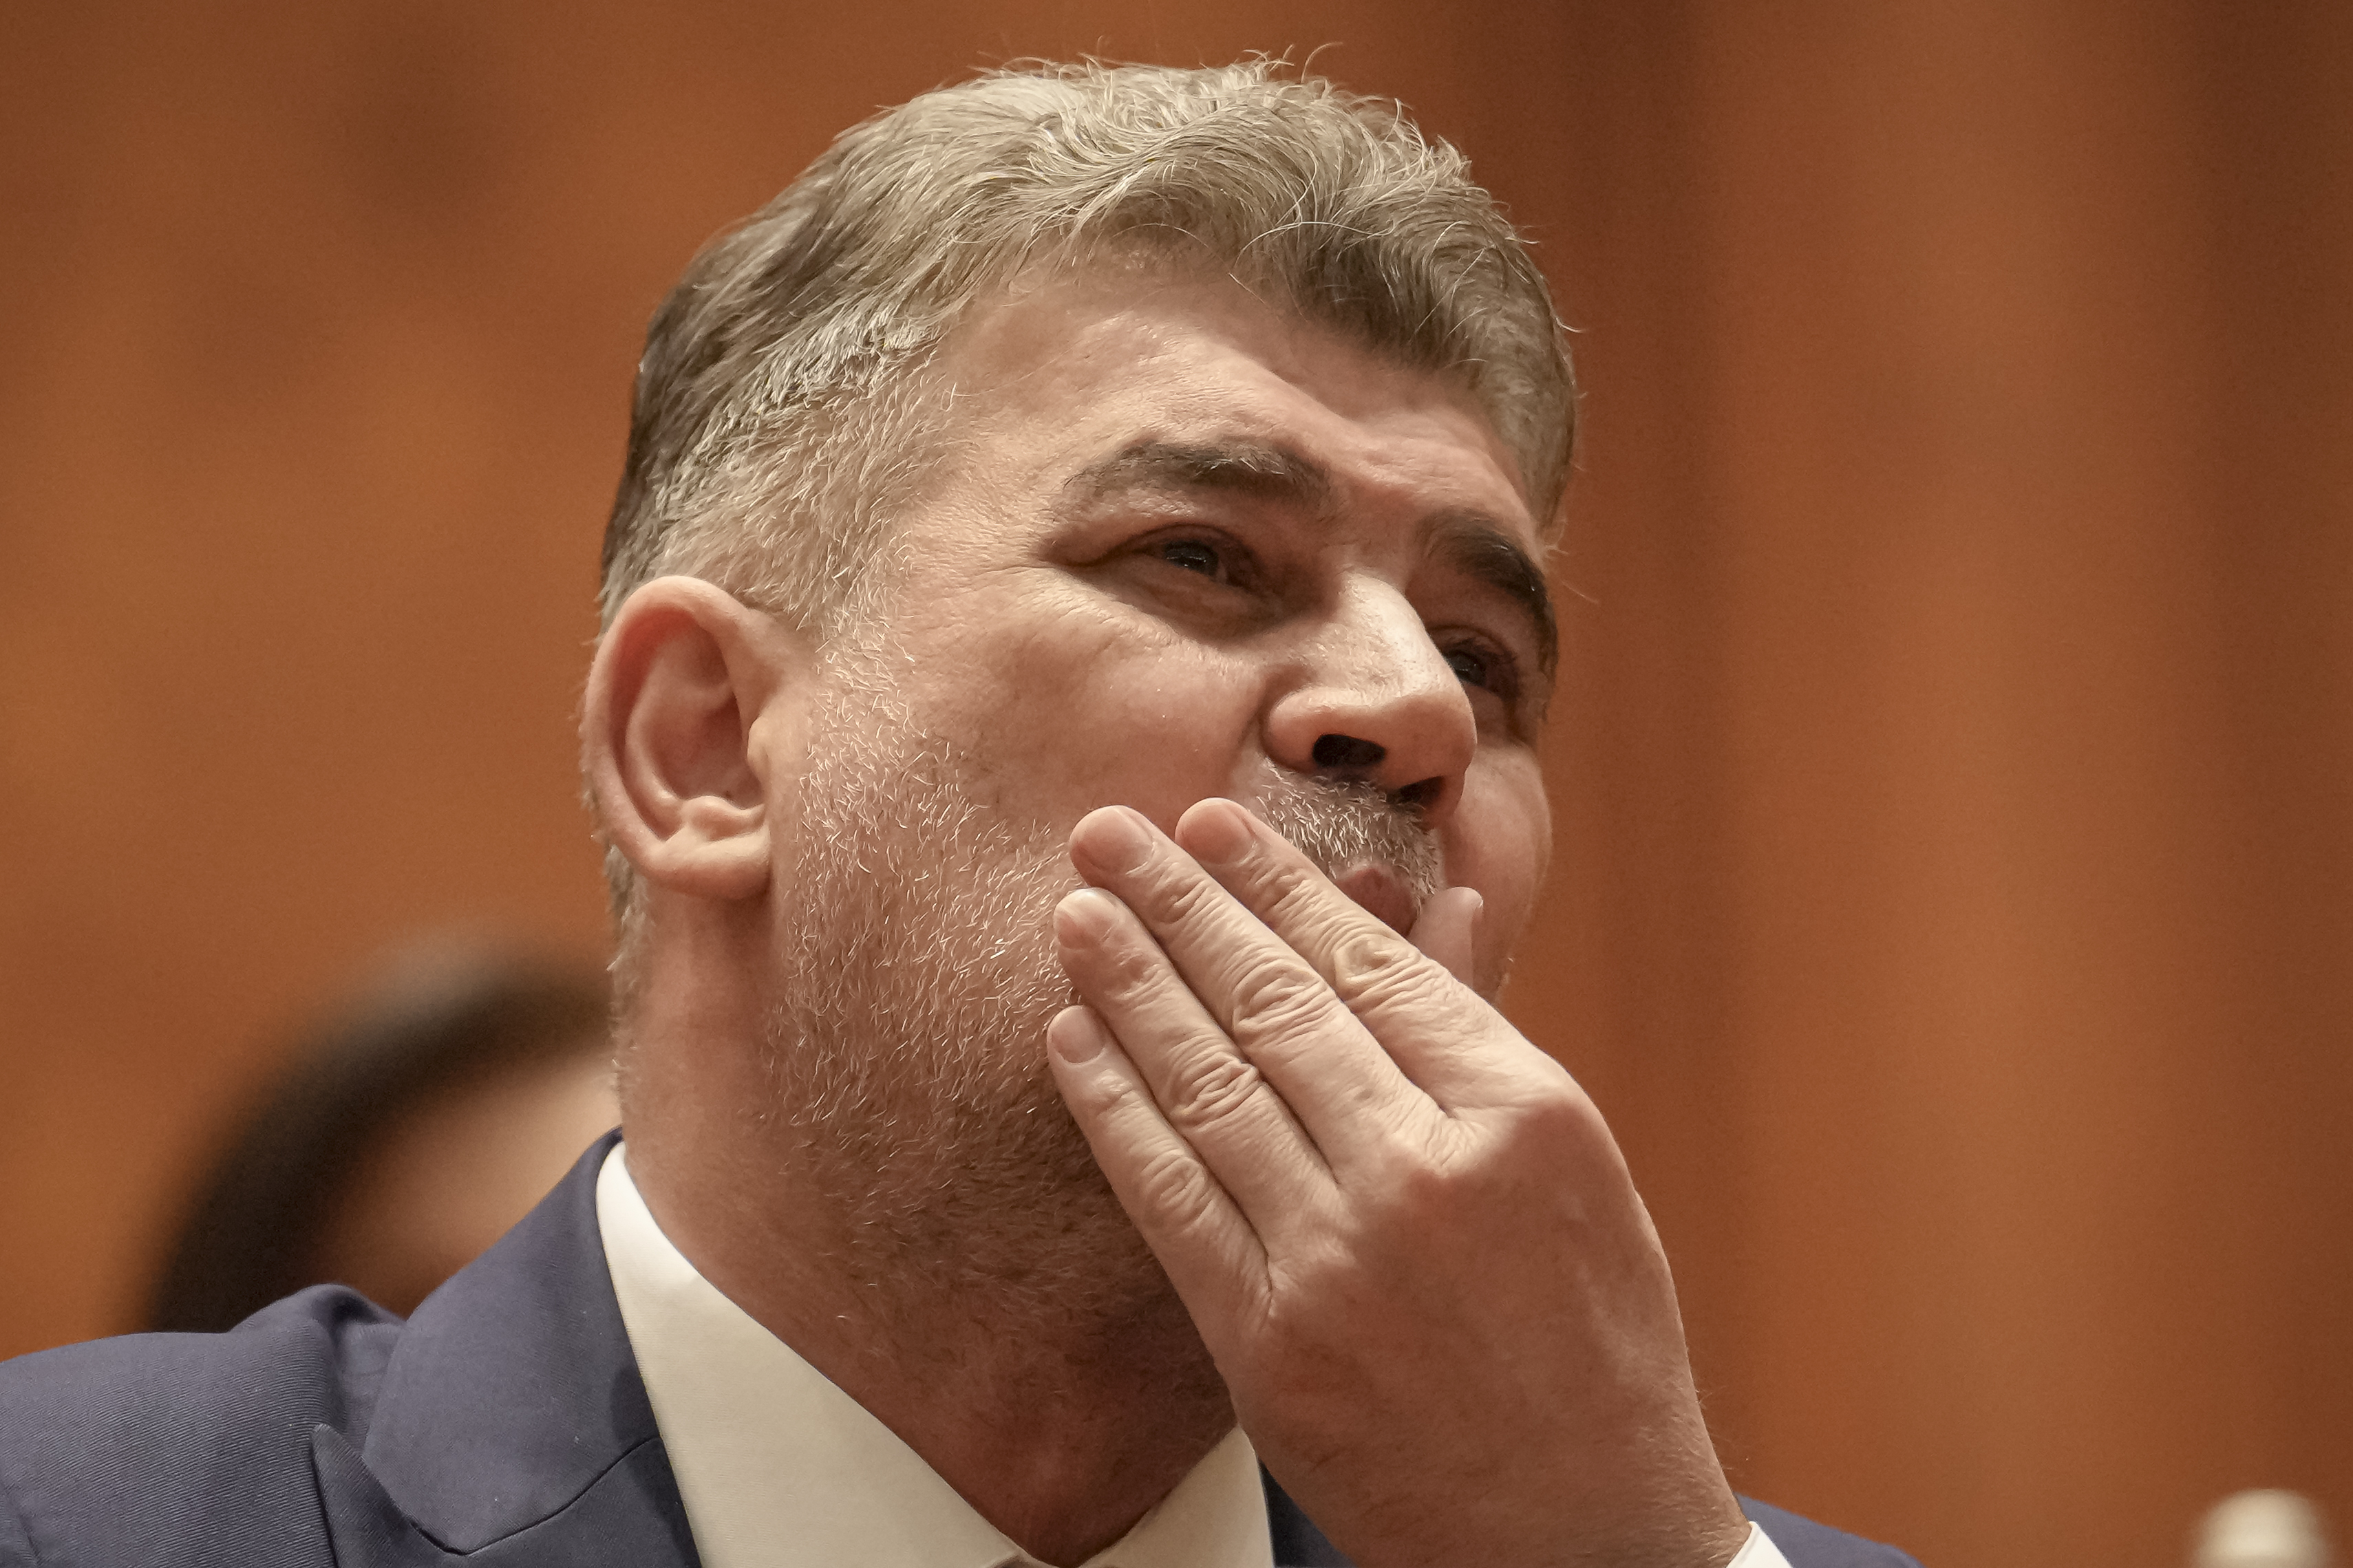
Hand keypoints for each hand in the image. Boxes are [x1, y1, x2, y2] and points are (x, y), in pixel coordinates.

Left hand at [1048, 799, 1750, 1567]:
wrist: (1578, 1538)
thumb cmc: (1594, 1343)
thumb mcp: (1576, 1168)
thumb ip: (1486, 1034)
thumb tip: (1440, 903)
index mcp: (1523, 1116)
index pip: (1370, 966)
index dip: (1275, 886)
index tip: (1209, 826)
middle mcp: (1425, 1173)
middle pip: (1275, 1006)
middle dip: (1179, 906)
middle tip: (1106, 833)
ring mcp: (1338, 1259)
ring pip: (1208, 1086)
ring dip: (1127, 987)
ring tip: (1074, 912)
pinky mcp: (1265, 1341)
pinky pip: (1167, 1197)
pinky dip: (1113, 1110)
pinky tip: (1072, 1041)